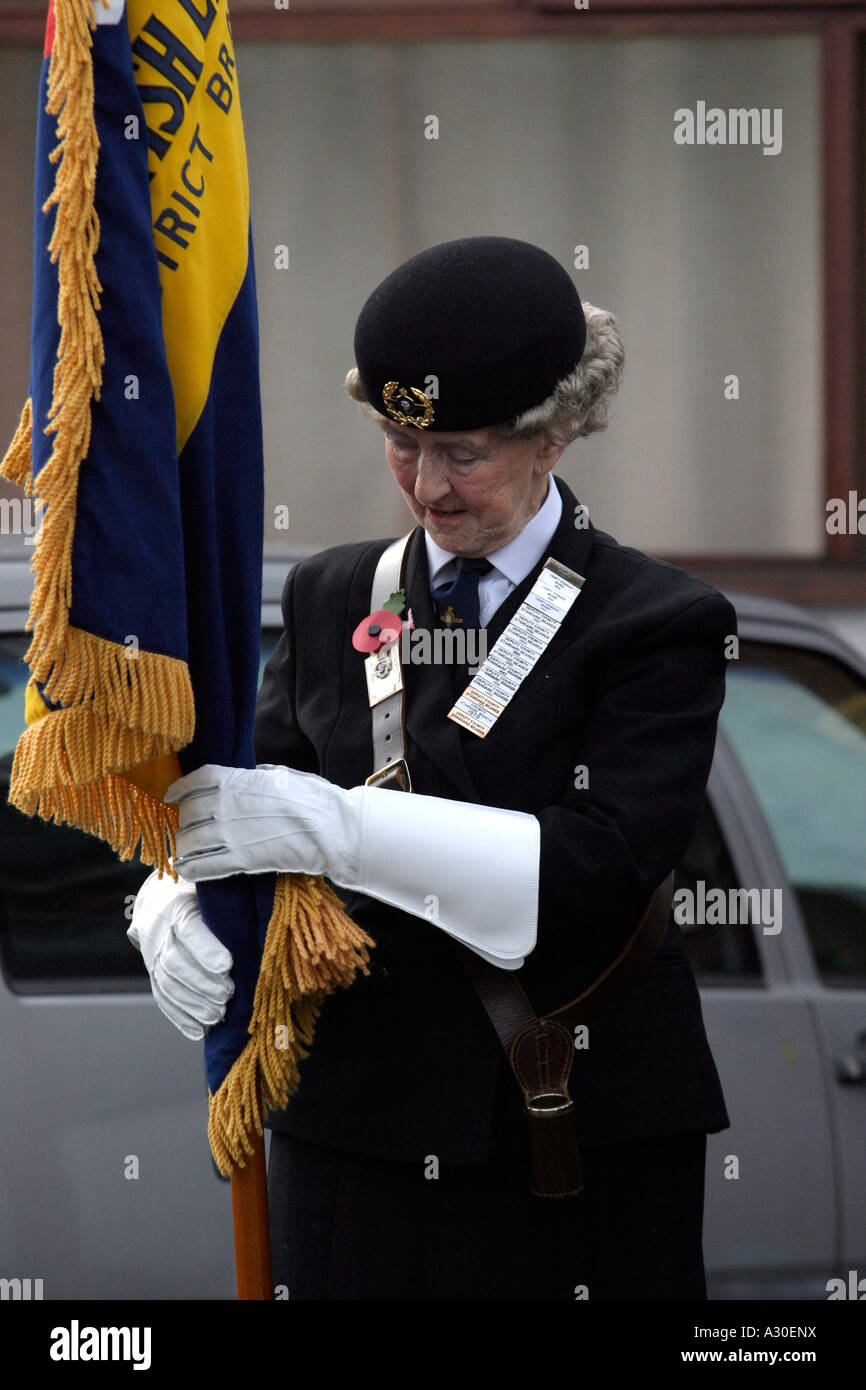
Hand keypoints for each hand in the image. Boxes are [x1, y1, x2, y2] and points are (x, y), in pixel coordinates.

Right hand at [128, 869, 234, 1039]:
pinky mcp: (153, 972)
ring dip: (193, 1004)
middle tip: (228, 996)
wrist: (159, 897)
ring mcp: (152, 955)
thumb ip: (229, 896)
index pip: (188, 929)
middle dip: (202, 982)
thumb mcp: (210, 886)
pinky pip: (162, 997)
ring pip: (167, 984)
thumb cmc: (199, 890)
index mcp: (175, 905)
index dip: (206, 949)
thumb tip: (264, 905)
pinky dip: (180, 1016)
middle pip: (175, 962)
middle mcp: (158, 932)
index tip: (227, 966)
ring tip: (218, 1016)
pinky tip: (199, 1030)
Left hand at [166, 763, 364, 885]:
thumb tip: (252, 775)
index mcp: (239, 780)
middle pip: (190, 813)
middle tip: (186, 830)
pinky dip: (191, 869)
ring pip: (191, 841)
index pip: (196, 781)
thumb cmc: (315, 799)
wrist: (331, 828)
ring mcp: (233, 833)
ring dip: (185, 848)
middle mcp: (229, 804)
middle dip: (185, 822)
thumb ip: (260, 777)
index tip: (171, 795)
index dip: (179, 788)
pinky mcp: (241, 859)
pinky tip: (187, 871)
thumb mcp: (284, 776)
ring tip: (184, 854)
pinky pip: (205, 865)